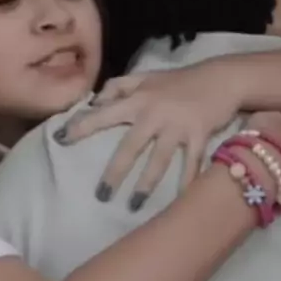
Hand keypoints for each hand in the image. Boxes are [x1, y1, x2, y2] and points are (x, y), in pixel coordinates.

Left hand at [56, 61, 240, 203]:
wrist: (220, 78)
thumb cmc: (179, 80)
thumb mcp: (146, 76)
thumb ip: (119, 85)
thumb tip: (94, 101)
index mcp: (139, 99)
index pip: (104, 113)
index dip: (81, 126)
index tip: (60, 140)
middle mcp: (154, 114)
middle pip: (130, 146)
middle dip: (114, 172)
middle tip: (101, 195)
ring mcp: (177, 126)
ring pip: (158, 160)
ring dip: (146, 184)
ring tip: (134, 205)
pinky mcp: (199, 135)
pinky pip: (192, 163)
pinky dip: (188, 182)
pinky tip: (181, 200)